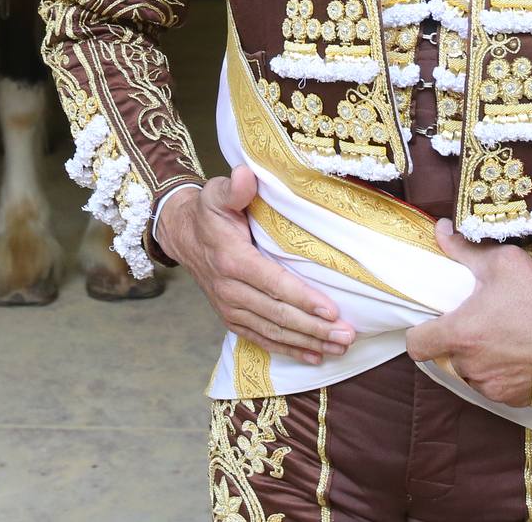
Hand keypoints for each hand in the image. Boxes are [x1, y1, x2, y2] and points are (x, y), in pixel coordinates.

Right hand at [157, 166, 356, 366]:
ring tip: (340, 346)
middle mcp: (230, 289)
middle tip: (347, 334)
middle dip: (315, 328)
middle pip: (278, 314)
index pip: (274, 283)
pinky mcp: (231, 319)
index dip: (303, 298)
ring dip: (308, 342)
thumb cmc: (209, 213)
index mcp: (232, 260)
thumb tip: (245, 176)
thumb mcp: (216, 193)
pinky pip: (262, 339)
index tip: (332, 310)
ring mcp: (230, 308)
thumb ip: (234, 187)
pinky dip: (288, 350)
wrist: (184, 236)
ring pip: (274, 331)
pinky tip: (314, 356)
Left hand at [404, 219, 531, 406]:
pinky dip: (503, 375)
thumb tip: (441, 231)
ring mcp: (496, 387)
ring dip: (479, 361)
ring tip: (503, 337)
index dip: (422, 332)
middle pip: (448, 358)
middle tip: (480, 322)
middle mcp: (473, 367)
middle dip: (458, 342)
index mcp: (461, 334)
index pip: (418, 345)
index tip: (435, 322)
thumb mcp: (502, 262)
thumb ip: (464, 250)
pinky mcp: (518, 399)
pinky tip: (520, 354)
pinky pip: (498, 388)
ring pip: (473, 375)